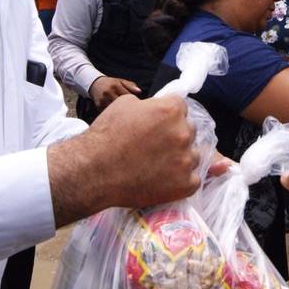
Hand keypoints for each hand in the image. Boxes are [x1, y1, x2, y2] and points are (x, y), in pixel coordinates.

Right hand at [48, 94, 199, 224]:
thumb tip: (157, 108)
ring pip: (193, 156)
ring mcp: (186, 160)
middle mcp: (183, 133)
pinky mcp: (186, 184)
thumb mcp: (125, 104)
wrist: (95, 171)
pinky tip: (163, 180)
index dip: (168, 116)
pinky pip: (193, 180)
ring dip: (180, 159)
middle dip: (175, 136)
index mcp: (171, 110)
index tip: (159, 125)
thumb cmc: (106, 136)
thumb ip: (149, 105)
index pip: (181, 108)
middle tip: (156, 146)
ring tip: (157, 165)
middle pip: (189, 131)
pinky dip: (181, 181)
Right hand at [90, 75, 141, 110]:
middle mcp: (108, 93)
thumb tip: (139, 91)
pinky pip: (108, 113)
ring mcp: (102, 100)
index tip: (137, 104)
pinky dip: (114, 115)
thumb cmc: (111, 83)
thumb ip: (131, 86)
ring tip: (126, 113)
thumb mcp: (121, 81)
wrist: (96, 84)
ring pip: (115, 110)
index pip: (127, 96)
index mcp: (115, 86)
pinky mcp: (99, 106)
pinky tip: (117, 114)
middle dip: (128, 108)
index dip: (134, 101)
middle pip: (121, 104)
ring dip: (121, 113)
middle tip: (133, 111)